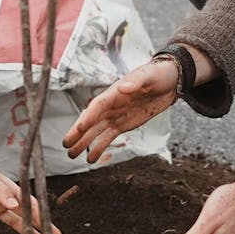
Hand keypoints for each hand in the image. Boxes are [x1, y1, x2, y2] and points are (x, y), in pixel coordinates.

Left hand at [0, 166, 61, 233]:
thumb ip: (0, 191)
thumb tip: (15, 205)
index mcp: (9, 189)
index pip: (29, 203)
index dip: (39, 214)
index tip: (49, 224)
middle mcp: (4, 201)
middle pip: (26, 215)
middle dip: (41, 225)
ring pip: (13, 223)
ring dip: (25, 233)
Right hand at [62, 58, 178, 162]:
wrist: (169, 81)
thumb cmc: (158, 74)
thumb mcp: (149, 76)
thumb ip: (136, 81)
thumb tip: (123, 87)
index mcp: (115, 92)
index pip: (97, 105)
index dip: (88, 116)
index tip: (79, 128)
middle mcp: (111, 105)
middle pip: (91, 120)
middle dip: (78, 132)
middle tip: (66, 144)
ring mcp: (115, 115)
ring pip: (95, 131)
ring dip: (84, 143)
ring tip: (72, 155)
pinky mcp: (122, 124)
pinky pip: (108, 137)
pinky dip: (99, 148)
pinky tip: (91, 159)